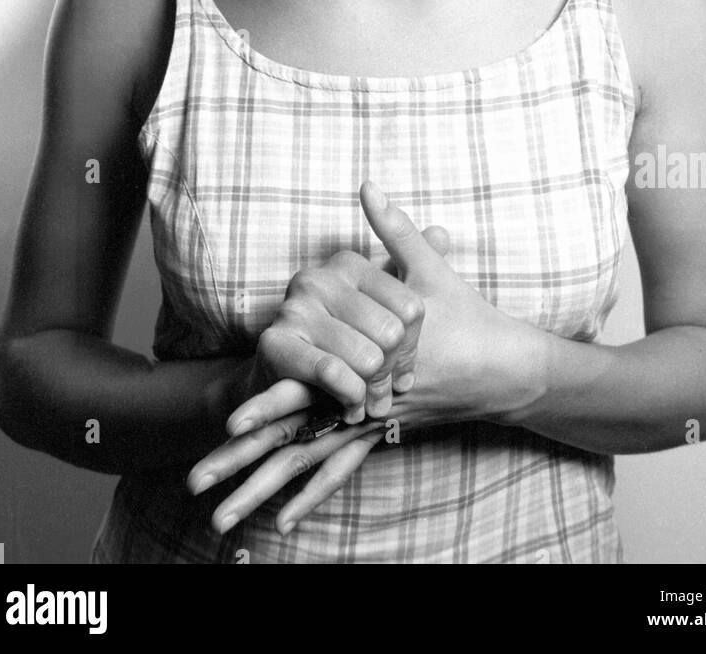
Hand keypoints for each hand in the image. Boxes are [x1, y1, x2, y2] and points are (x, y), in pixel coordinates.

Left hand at [188, 184, 546, 536]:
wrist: (509, 371)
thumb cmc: (469, 319)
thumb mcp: (431, 269)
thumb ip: (393, 228)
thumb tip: (367, 184)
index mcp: (372, 371)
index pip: (311, 393)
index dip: (268, 408)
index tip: (229, 424)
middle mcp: (364, 407)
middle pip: (296, 444)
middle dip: (244, 468)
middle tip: (196, 483)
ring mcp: (370, 424)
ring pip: (308, 465)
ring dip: (260, 491)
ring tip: (216, 522)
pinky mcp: (380, 432)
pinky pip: (337, 470)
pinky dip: (308, 495)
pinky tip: (279, 521)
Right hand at [246, 222, 448, 424]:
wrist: (285, 383)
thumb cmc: (345, 343)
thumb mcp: (381, 304)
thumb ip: (413, 263)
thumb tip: (442, 231)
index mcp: (349, 264)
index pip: (411, 309)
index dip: (412, 348)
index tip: (402, 364)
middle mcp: (319, 278)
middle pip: (391, 334)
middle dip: (392, 371)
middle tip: (382, 387)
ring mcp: (293, 308)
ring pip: (367, 358)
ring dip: (372, 391)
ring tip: (366, 399)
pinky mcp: (275, 342)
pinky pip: (333, 373)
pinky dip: (349, 396)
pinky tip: (349, 405)